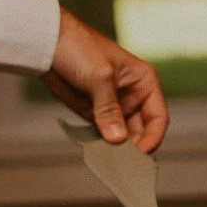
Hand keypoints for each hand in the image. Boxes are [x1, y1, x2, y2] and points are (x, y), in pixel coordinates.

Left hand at [45, 8, 169, 152]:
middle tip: (123, 164)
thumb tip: (118, 139)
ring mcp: (114, 107)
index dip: (153, 137)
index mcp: (143, 82)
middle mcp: (132, 96)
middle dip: (134, 148)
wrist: (48, 42)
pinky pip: (104, 135)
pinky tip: (98, 155)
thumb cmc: (79, 48)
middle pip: (142, 131)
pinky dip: (102, 147)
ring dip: (118, 150)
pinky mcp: (95, 113)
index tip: (139, 153)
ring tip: (110, 162)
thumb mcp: (99, 77)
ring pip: (123, 137)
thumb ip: (109, 109)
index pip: (158, 117)